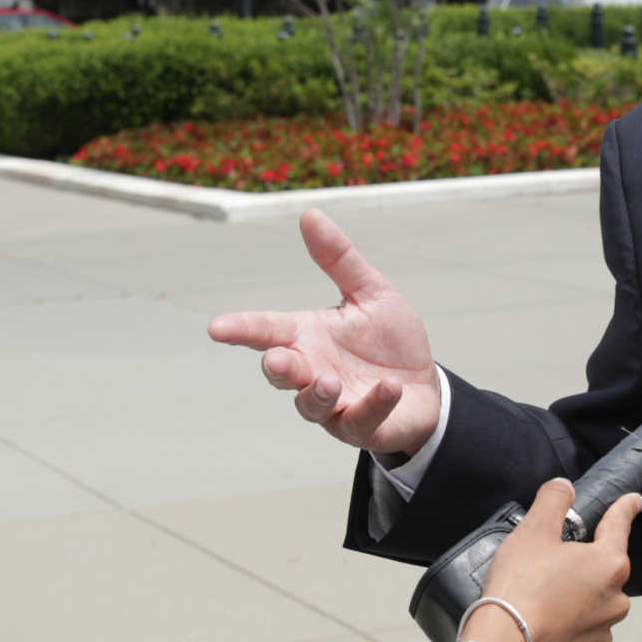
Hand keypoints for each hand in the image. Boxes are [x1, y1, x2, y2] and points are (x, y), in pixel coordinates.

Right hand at [207, 209, 440, 455]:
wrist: (425, 387)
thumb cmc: (390, 341)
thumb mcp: (371, 293)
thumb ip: (340, 259)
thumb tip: (309, 214)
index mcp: (308, 336)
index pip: (267, 330)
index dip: (241, 329)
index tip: (216, 327)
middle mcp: (313, 371)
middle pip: (282, 373)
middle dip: (278, 368)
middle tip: (278, 359)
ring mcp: (334, 405)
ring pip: (310, 406)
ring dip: (316, 394)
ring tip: (328, 381)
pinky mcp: (363, 428)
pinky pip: (360, 421)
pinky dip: (373, 404)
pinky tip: (389, 387)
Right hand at [468, 478, 641, 641]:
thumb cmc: (520, 587)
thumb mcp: (533, 530)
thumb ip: (553, 501)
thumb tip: (564, 487)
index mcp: (609, 564)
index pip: (620, 525)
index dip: (625, 509)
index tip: (634, 501)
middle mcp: (615, 599)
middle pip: (604, 569)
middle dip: (583, 562)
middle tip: (550, 562)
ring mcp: (601, 631)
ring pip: (594, 603)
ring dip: (576, 596)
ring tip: (541, 596)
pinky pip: (580, 633)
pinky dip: (566, 625)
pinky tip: (542, 620)